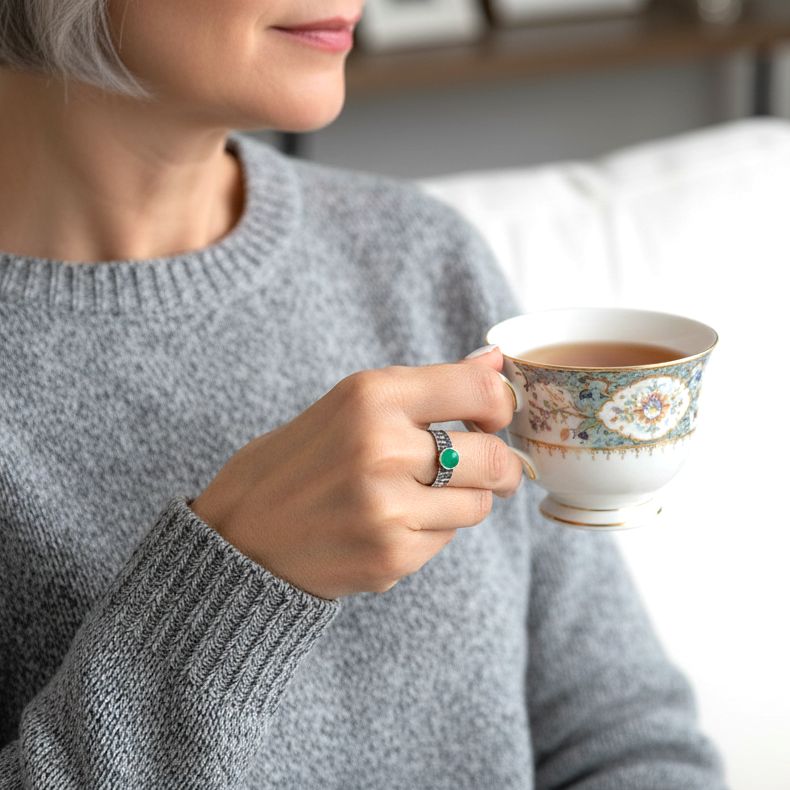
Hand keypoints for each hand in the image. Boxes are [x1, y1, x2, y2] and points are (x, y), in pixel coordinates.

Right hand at [189, 346, 522, 599]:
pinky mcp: (390, 556)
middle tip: (490, 469)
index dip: (502, 407)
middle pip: (495, 458)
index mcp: (370, 395)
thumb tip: (495, 362)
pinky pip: (446, 540)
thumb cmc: (294, 463)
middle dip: (501, 467)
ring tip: (419, 498)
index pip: (482, 391)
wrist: (238, 538)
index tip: (493, 418)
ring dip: (462, 502)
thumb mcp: (350, 404)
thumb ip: (427, 387)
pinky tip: (390, 526)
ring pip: (478, 505)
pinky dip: (430, 532)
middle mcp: (382, 447)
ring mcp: (386, 507)